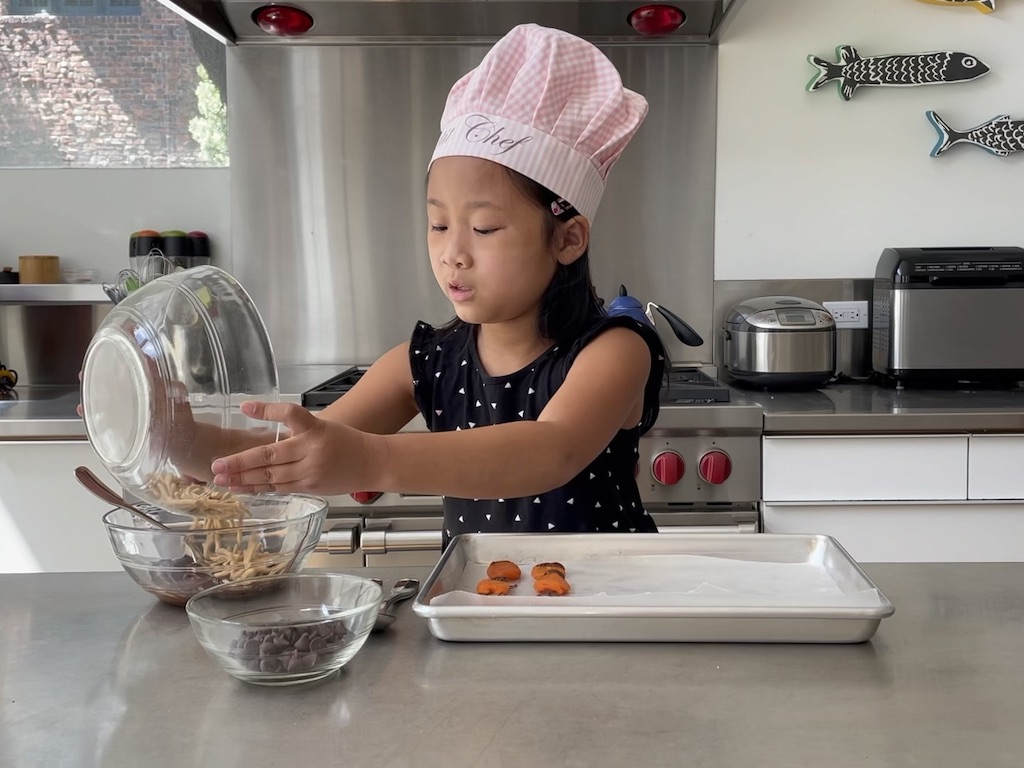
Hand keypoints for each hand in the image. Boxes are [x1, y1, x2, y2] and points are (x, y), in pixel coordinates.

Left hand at [210, 401, 376, 494]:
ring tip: (221, 480)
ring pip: (270, 477)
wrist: (371, 463)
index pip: (289, 415)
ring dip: (244, 479)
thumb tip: (260, 429)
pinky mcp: (310, 488)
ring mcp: (309, 472)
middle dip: (240, 462)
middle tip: (216, 465)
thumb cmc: (345, 441)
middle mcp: (311, 451)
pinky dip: (259, 488)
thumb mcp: (322, 426)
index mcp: (315, 430)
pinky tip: (242, 487)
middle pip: (270, 456)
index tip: (245, 407)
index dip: (266, 410)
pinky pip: (279, 488)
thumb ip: (295, 430)